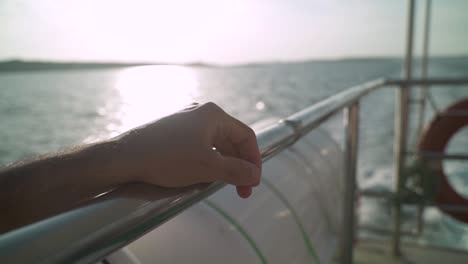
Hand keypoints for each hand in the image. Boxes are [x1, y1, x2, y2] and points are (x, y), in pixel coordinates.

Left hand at [115, 102, 261, 197]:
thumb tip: (255, 175)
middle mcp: (201, 113)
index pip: (246, 136)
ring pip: (214, 146)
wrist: (123, 157)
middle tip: (239, 192)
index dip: (254, 160)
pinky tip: (198, 177)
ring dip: (221, 167)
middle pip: (230, 141)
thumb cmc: (168, 158)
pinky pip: (198, 147)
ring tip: (217, 186)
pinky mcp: (172, 132)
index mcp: (213, 115)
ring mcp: (185, 122)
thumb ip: (236, 171)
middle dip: (237, 167)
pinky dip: (205, 163)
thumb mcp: (207, 167)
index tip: (252, 184)